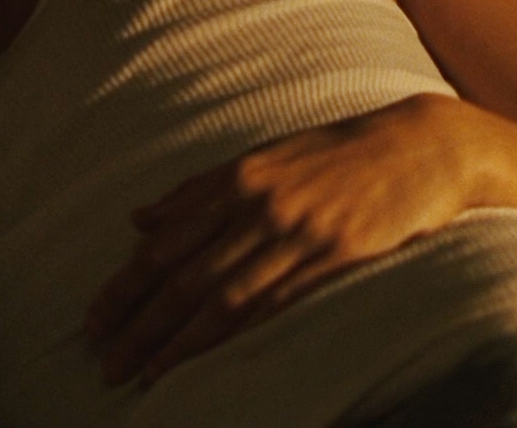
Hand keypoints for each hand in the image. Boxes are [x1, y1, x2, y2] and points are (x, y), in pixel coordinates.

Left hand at [82, 93, 484, 387]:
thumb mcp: (263, 159)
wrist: (421, 147)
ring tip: (136, 369)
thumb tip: (138, 218)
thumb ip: (199, 190)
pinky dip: (226, 335)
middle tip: (101, 356)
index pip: (165, 242)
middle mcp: (257, 203)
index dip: (126, 284)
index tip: (95, 316)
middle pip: (181, 274)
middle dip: (136, 320)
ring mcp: (294, 231)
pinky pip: (268, 304)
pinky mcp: (332, 255)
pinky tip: (200, 357)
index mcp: (237, 177)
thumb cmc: (338, 154)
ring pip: (217, 296)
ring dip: (171, 339)